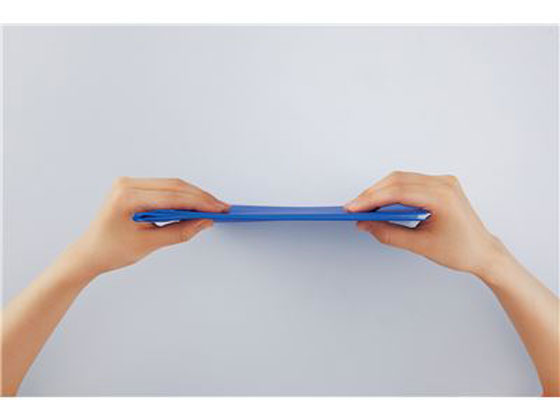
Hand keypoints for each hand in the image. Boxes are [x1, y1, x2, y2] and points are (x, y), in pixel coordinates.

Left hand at [67, 177, 228, 276]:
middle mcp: (127, 184)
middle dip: (201, 198)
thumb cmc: (110, 250)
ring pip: (171, 185)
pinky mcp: (133, 187)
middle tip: (222, 208)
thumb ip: (180, 231)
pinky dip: (181, 196)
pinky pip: (164, 188)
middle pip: (175, 186)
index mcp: (127, 197)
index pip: (173, 196)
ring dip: (193, 196)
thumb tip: (204, 222)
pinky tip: (195, 205)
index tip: (220, 209)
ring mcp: (129, 183)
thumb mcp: (149, 245)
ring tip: (213, 207)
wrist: (88, 253)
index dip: (200, 202)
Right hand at [345, 171, 504, 275]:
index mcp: (442, 197)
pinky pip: (410, 182)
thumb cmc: (460, 250)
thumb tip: (365, 224)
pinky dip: (392, 191)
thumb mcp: (420, 246)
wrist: (484, 252)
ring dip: (379, 190)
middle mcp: (443, 184)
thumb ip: (388, 233)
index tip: (352, 208)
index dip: (371, 199)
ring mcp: (443, 182)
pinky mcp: (440, 185)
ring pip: (401, 179)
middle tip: (352, 208)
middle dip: (371, 194)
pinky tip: (380, 202)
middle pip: (396, 181)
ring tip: (362, 206)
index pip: (397, 192)